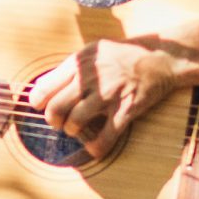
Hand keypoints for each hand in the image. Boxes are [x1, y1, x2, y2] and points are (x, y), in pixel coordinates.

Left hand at [29, 37, 184, 160]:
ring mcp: (109, 94)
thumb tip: (43, 87)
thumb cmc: (124, 54)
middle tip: (58, 122)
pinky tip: (94, 148)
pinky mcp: (126, 109)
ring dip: (72, 131)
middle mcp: (91, 78)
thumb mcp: (94, 50)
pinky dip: (96, 147)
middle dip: (53, 121)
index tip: (41, 107)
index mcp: (80, 62)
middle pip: (56, 108)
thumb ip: (71, 68)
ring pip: (75, 122)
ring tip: (76, 129)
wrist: (160, 57)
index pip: (45, 87)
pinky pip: (105, 136)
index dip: (38, 102)